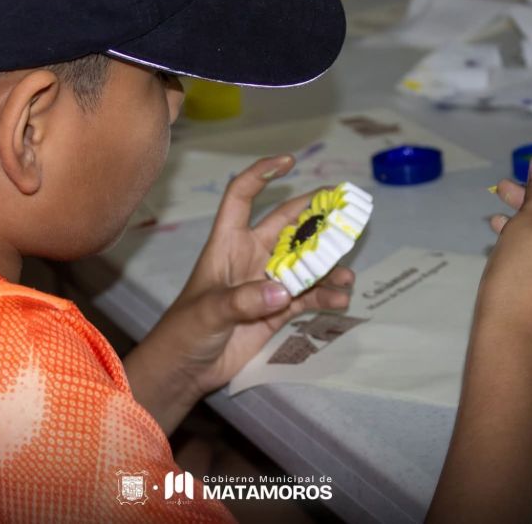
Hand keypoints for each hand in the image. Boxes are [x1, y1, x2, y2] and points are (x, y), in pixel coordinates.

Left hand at [125, 155, 353, 430]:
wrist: (184, 370)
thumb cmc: (185, 331)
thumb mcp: (209, 312)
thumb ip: (244, 301)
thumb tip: (283, 290)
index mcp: (227, 244)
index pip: (242, 197)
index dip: (262, 174)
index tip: (290, 161)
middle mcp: (250, 256)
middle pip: (287, 225)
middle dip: (315, 215)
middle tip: (346, 209)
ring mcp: (266, 282)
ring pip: (304, 262)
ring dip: (327, 265)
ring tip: (347, 275)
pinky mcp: (277, 310)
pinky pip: (307, 295)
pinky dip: (325, 295)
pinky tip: (340, 299)